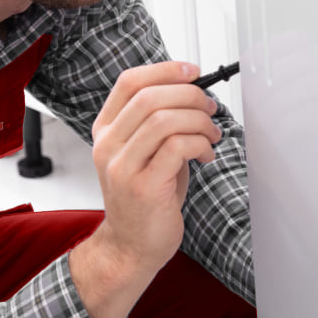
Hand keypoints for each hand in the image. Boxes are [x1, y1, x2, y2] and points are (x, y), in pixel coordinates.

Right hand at [71, 61, 219, 317]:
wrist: (132, 246)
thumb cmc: (145, 198)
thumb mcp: (145, 153)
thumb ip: (159, 122)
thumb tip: (194, 93)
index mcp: (106, 130)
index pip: (129, 83)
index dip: (165, 70)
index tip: (194, 72)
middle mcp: (108, 145)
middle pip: (150, 97)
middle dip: (190, 96)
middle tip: (210, 108)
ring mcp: (122, 166)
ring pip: (164, 119)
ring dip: (198, 121)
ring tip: (212, 134)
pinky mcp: (142, 186)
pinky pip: (176, 147)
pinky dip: (200, 144)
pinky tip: (206, 155)